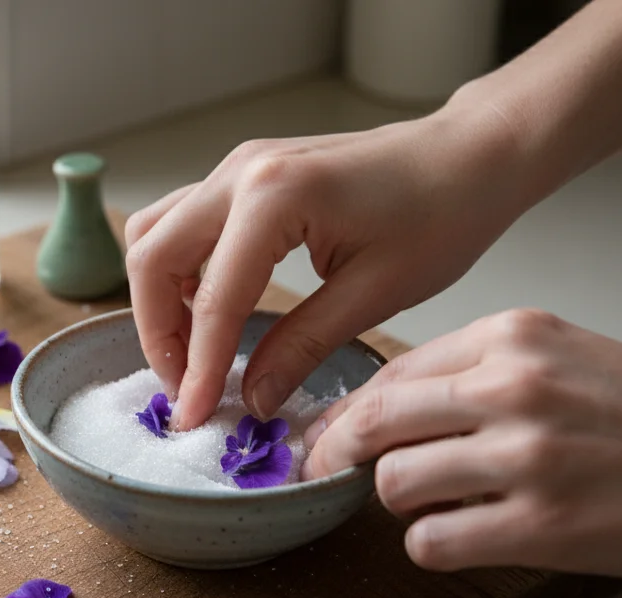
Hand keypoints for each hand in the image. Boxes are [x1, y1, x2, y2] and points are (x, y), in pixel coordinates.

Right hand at [124, 106, 526, 430]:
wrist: (469, 156)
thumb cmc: (441, 214)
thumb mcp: (374, 293)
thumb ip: (301, 346)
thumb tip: (251, 399)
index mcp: (274, 197)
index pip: (212, 299)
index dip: (197, 368)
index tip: (192, 417)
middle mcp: (241, 172)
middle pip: (152, 257)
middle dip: (159, 333)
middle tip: (184, 389)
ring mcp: (238, 166)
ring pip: (155, 233)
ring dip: (159, 297)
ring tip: (190, 353)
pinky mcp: (246, 172)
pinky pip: (181, 220)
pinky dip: (177, 268)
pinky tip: (205, 309)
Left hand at [304, 309, 621, 578]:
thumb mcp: (570, 355)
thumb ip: (485, 371)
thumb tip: (405, 406)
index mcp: (515, 337)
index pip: (392, 372)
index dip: (350, 411)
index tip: (331, 432)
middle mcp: (511, 386)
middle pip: (374, 421)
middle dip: (343, 454)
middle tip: (334, 474)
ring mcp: (523, 456)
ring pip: (392, 481)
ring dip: (401, 502)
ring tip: (436, 506)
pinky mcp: (538, 524)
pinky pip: (431, 541)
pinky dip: (433, 546)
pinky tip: (462, 538)